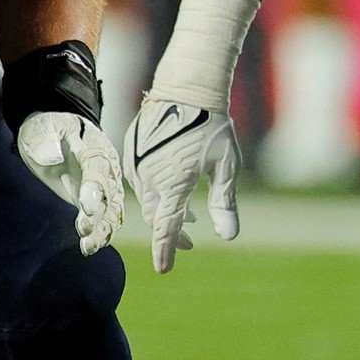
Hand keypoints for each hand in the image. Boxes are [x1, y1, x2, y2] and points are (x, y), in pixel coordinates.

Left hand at [16, 111, 124, 255]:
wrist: (54, 132)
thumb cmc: (47, 127)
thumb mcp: (42, 126)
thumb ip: (46, 139)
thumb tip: (53, 159)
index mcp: (95, 146)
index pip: (98, 168)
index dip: (94, 187)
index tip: (85, 206)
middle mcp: (106, 168)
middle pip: (109, 194)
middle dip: (99, 215)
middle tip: (83, 230)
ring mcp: (104, 186)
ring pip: (111, 211)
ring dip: (102, 230)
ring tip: (87, 246)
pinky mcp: (96, 200)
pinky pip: (105, 218)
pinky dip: (101, 234)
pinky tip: (89, 247)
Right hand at [124, 97, 239, 273]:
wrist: (185, 89)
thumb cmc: (211, 127)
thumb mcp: (226, 167)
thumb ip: (225, 203)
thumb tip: (228, 236)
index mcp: (173, 183)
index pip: (166, 227)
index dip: (166, 250)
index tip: (164, 269)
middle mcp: (149, 177)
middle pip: (156, 216)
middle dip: (172, 232)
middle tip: (192, 241)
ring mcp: (137, 163)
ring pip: (148, 199)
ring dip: (166, 210)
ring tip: (188, 215)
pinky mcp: (131, 151)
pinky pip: (140, 181)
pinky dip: (156, 192)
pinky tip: (173, 189)